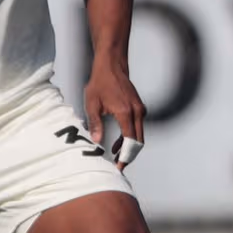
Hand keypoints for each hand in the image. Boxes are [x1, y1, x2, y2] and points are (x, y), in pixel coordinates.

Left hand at [85, 52, 144, 169]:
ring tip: (114, 155)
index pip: (130, 141)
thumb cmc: (100, 82)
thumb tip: (96, 142)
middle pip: (138, 142)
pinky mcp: (139, 108)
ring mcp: (140, 110)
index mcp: (126, 112)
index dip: (125, 156)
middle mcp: (137, 112)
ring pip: (138, 136)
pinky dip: (129, 137)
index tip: (119, 166)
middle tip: (118, 166)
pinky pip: (137, 128)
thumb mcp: (92, 104)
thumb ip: (95, 124)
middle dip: (129, 155)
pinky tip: (117, 142)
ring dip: (128, 147)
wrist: (112, 66)